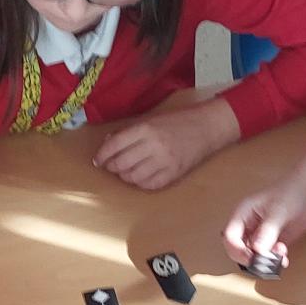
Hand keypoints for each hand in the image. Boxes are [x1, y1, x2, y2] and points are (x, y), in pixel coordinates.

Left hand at [93, 102, 237, 190]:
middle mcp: (154, 145)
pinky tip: (140, 178)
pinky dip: (140, 183)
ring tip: (125, 172)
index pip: (115, 144)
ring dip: (125, 176)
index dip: (102, 154)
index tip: (98, 160)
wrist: (208, 127)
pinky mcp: (173, 174)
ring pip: (133, 177)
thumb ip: (130, 131)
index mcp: (146, 128)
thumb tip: (108, 142)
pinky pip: (149, 185)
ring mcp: (164, 161)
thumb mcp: (152, 119)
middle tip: (111, 167)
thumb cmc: (179, 121)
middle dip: (112, 167)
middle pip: (121, 163)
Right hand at [223, 183, 305, 268]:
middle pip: (237, 250)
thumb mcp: (278, 211)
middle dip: (251, 258)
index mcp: (242, 214)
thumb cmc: (290, 193)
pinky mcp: (270, 243)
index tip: (251, 257)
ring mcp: (258, 236)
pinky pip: (266, 258)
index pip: (230, 236)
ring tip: (279, 255)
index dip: (237, 249)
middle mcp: (247, 226)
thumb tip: (257, 249)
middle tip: (266, 260)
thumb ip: (267, 230)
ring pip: (252, 256)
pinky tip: (283, 258)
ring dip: (264, 261)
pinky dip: (274, 262)